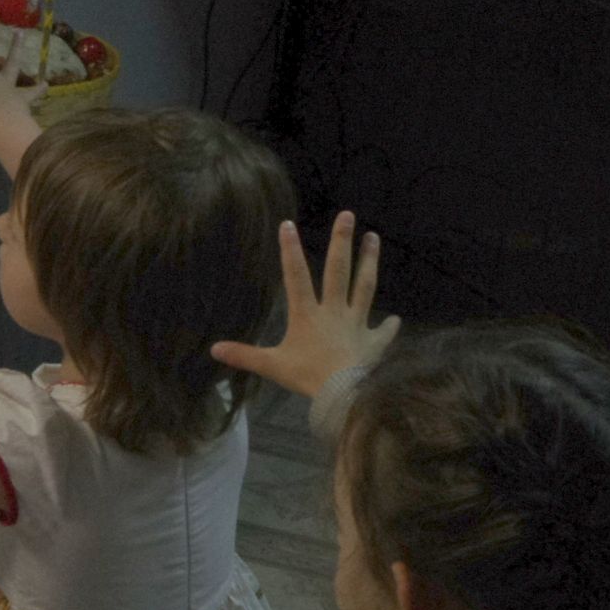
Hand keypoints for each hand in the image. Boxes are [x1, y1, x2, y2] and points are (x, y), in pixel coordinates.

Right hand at [209, 214, 400, 402]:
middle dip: (342, 242)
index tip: (288, 224)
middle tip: (348, 214)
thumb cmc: (308, 377)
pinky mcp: (373, 342)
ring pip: (364, 286)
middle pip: (339, 271)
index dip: (290, 250)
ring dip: (369, 261)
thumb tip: (214, 349)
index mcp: (307, 314)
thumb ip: (244, 356)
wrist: (344, 394)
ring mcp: (356, 324)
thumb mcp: (272, 366)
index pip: (296, 276)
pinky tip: (396, 319)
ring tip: (374, 237)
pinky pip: (382, 332)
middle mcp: (334, 311)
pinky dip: (389, 326)